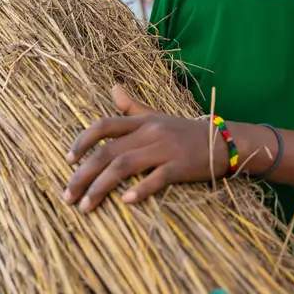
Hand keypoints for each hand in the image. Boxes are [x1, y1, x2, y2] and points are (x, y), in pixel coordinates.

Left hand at [63, 85, 228, 211]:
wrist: (225, 142)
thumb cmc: (187, 133)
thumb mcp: (159, 117)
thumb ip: (133, 108)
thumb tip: (114, 88)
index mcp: (143, 121)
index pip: (104, 126)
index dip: (82, 142)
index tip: (67, 161)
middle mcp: (150, 132)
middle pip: (108, 151)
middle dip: (83, 175)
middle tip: (67, 196)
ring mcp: (166, 149)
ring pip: (124, 166)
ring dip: (101, 187)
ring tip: (86, 206)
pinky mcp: (181, 166)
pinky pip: (157, 178)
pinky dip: (140, 190)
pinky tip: (126, 202)